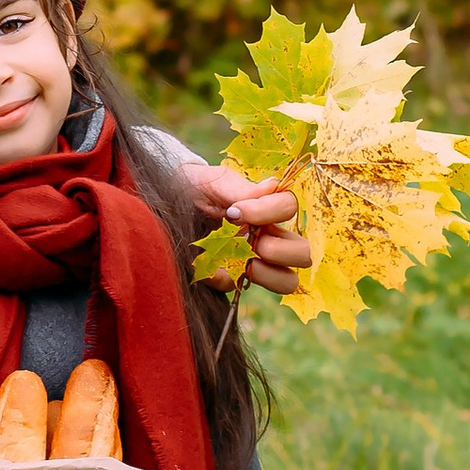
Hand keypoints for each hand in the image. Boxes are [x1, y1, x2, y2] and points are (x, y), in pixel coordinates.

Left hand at [184, 161, 306, 294]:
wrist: (166, 200)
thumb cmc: (196, 186)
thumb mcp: (216, 182)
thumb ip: (242, 189)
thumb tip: (273, 185)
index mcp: (267, 209)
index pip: (290, 208)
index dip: (268, 212)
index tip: (233, 212)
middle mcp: (267, 237)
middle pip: (303, 254)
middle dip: (280, 250)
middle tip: (251, 241)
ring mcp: (252, 260)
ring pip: (288, 281)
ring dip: (267, 273)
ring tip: (242, 261)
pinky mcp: (230, 277)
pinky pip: (237, 287)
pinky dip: (223, 278)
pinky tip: (209, 267)